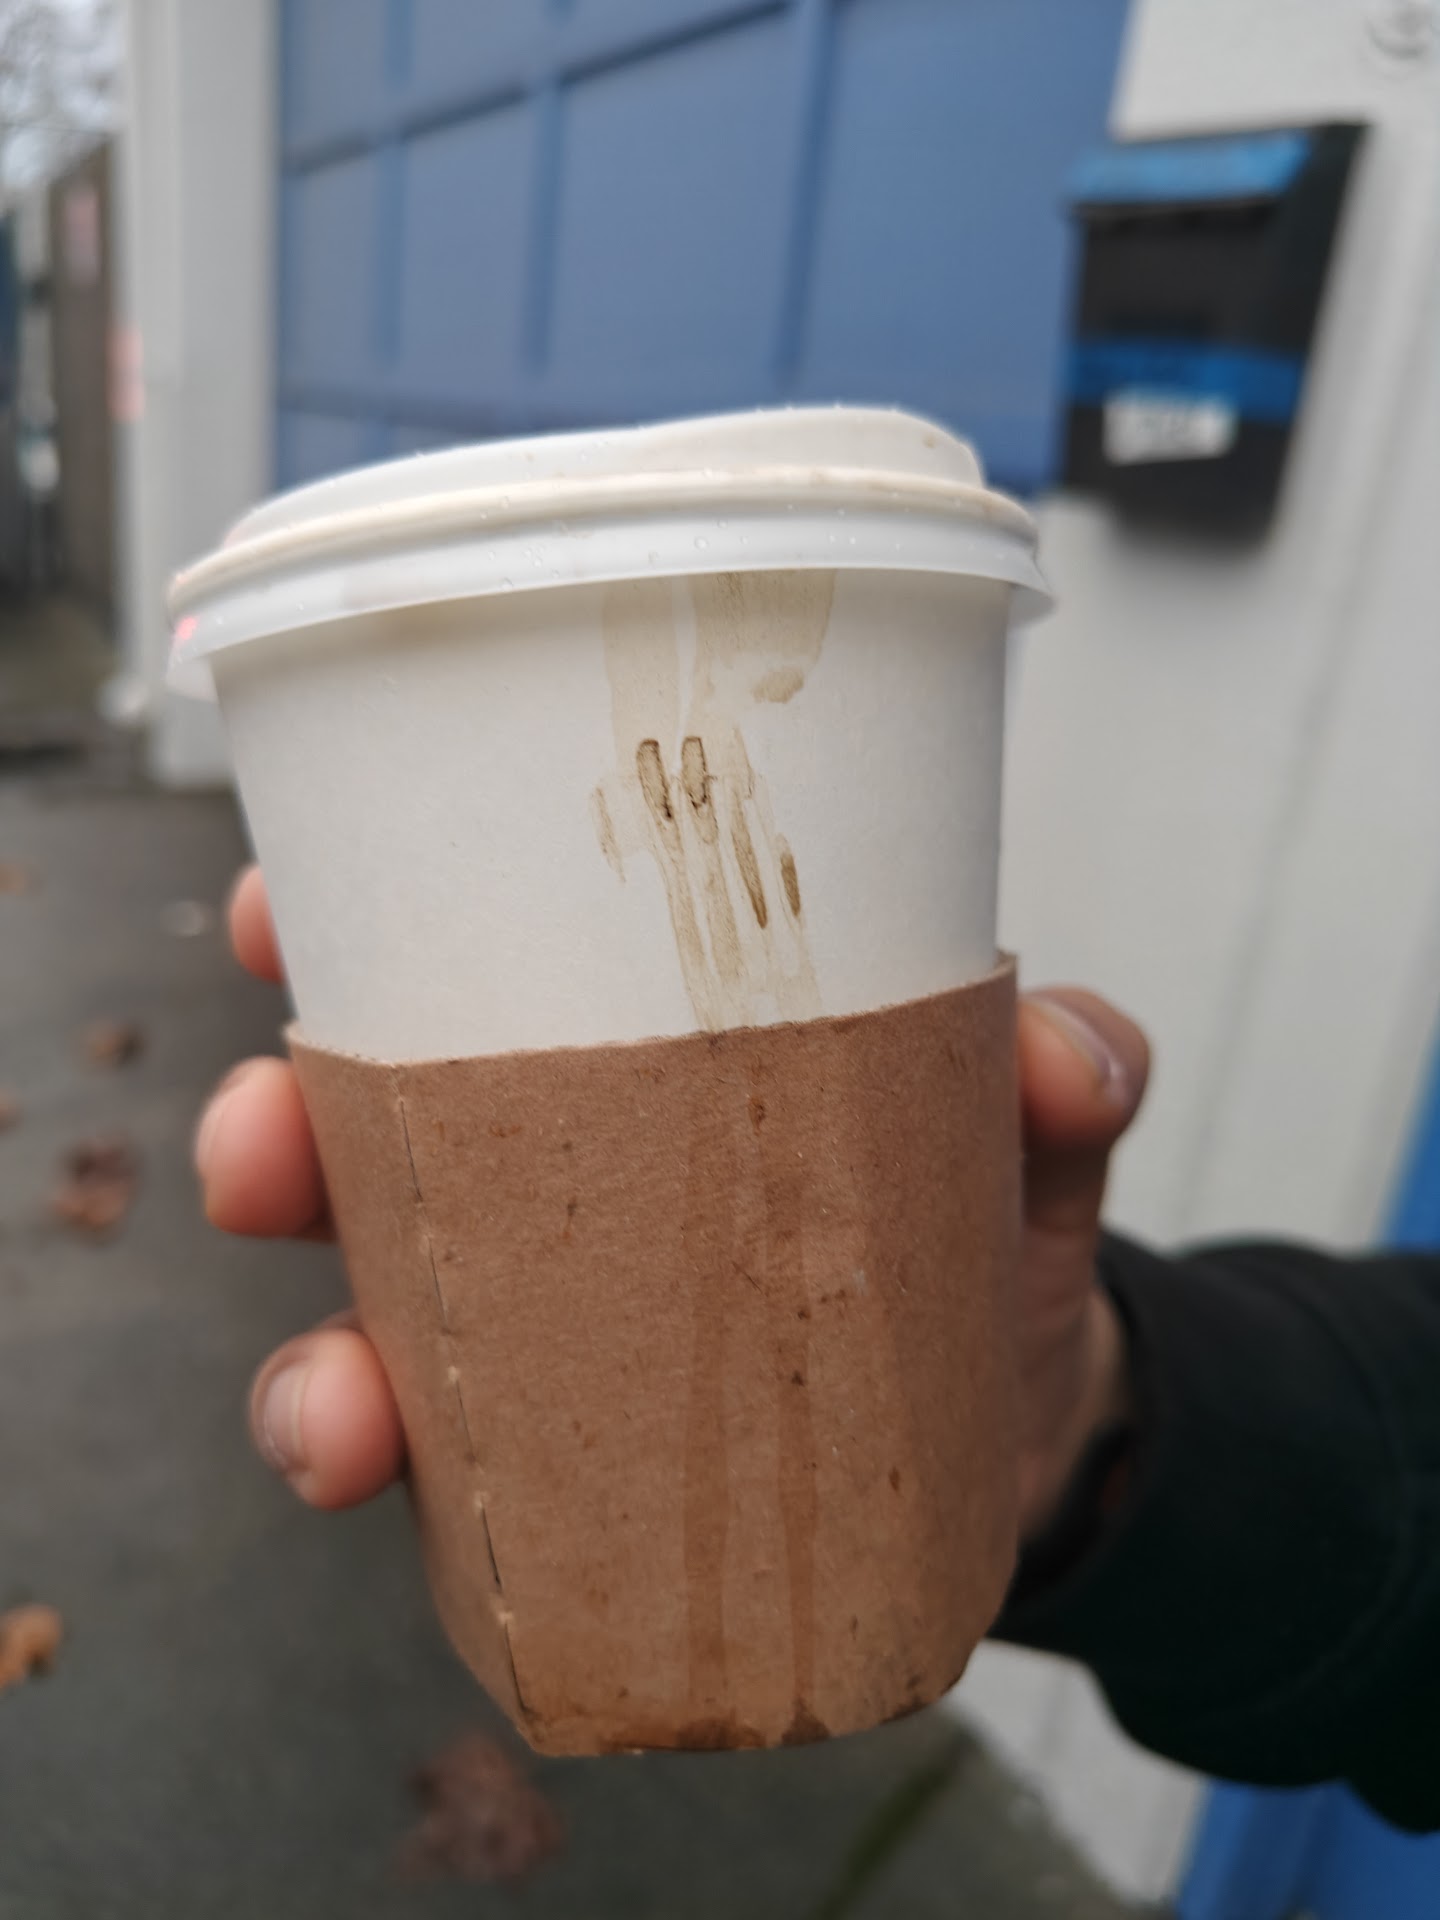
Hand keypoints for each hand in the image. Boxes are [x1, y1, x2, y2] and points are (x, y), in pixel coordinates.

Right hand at [198, 868, 1147, 1533]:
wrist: (1011, 1429)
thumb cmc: (984, 1231)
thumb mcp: (1032, 1138)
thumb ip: (1073, 1076)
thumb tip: (1065, 1056)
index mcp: (631, 1045)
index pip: (462, 954)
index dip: (344, 917)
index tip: (277, 904)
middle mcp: (549, 1174)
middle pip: (360, 1137)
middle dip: (275, 1135)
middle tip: (264, 1146)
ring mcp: (541, 1326)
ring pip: (367, 1326)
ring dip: (309, 1364)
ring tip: (342, 1407)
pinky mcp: (554, 1467)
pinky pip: (446, 1484)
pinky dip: (408, 1491)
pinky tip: (400, 1502)